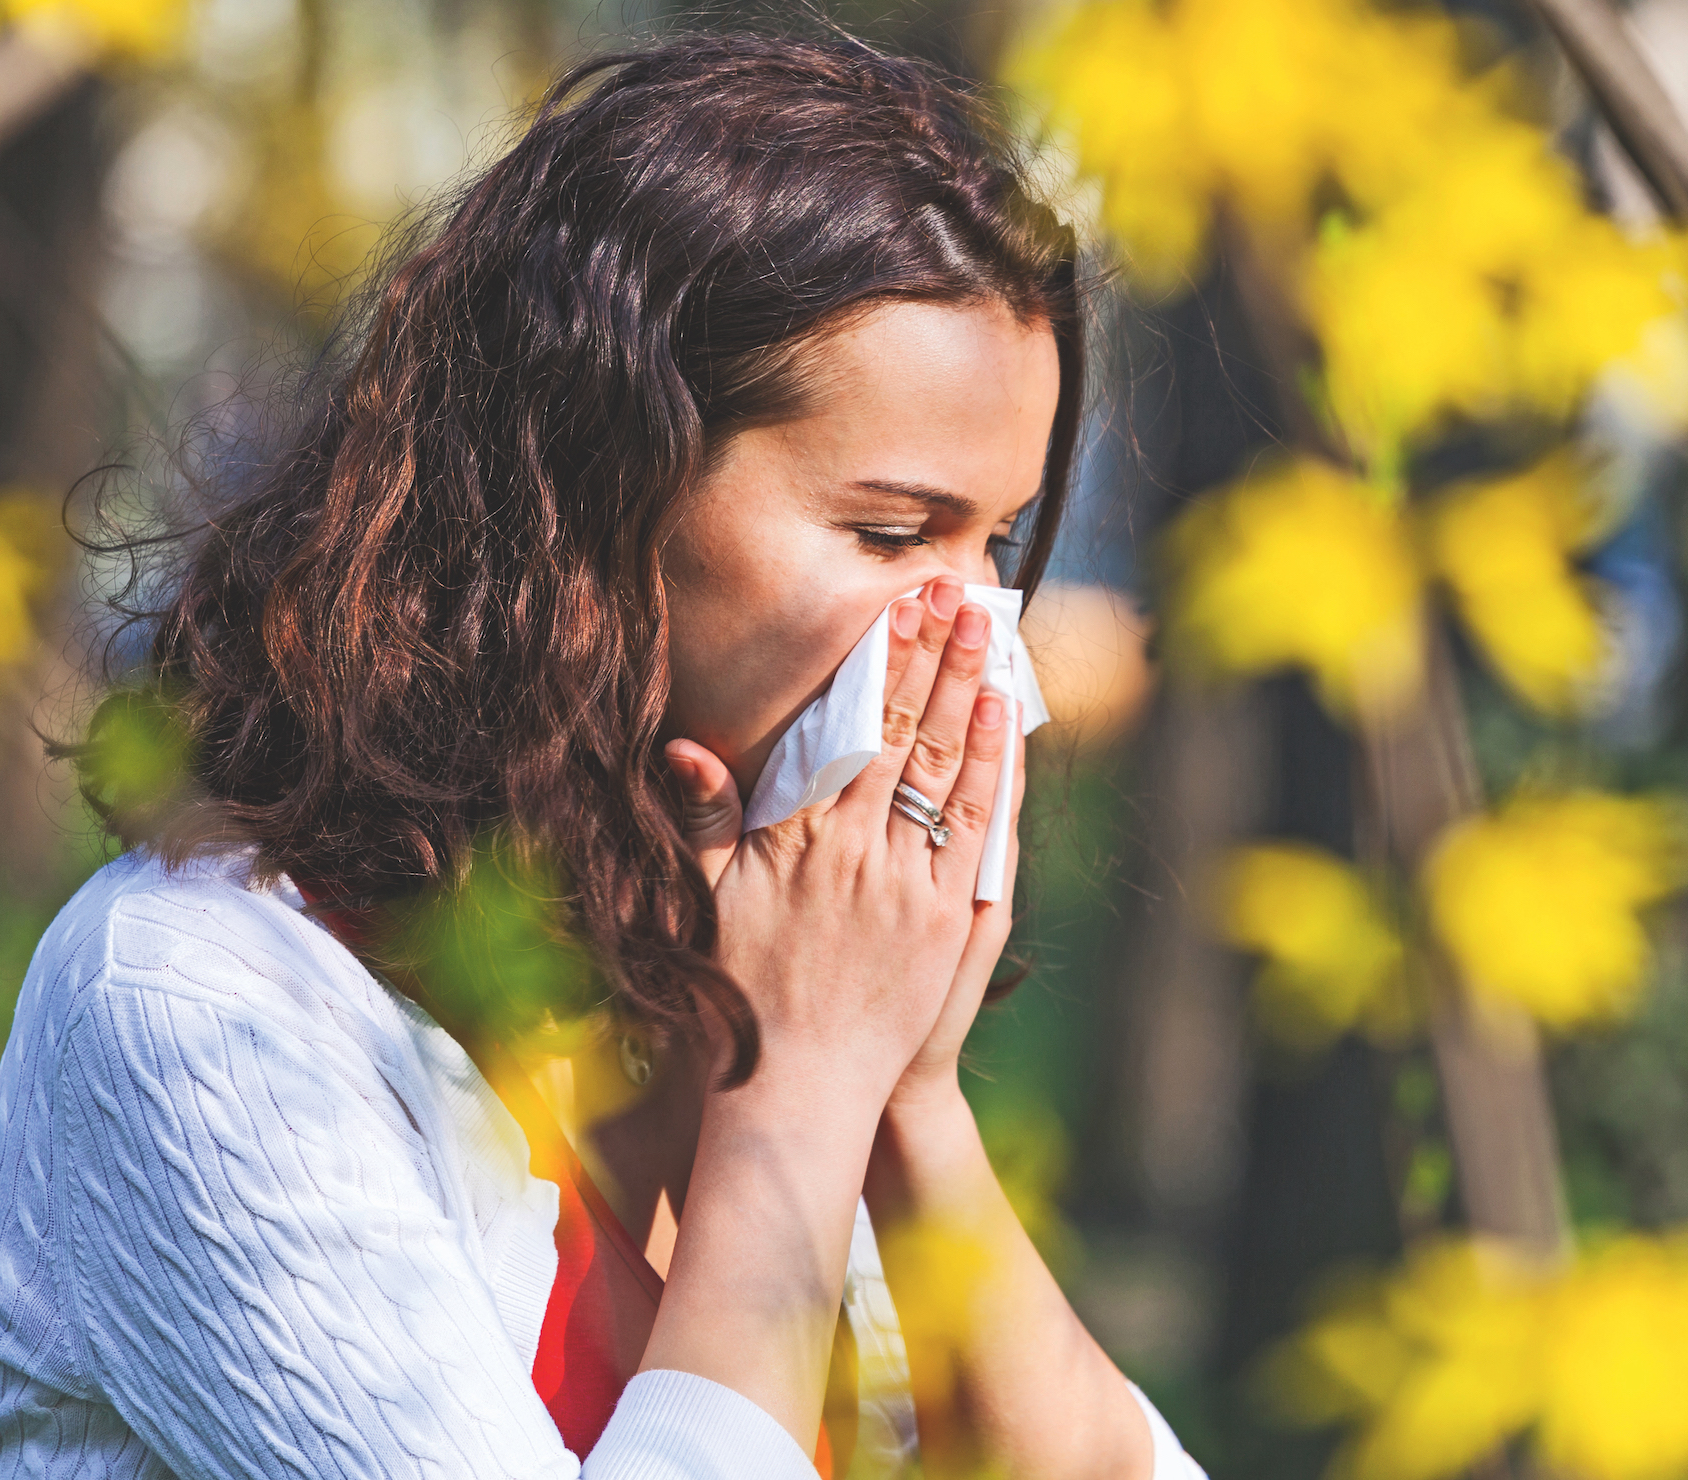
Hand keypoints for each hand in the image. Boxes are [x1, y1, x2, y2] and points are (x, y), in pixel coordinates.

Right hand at [661, 575, 1009, 1113]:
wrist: (799, 1091)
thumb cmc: (744, 996)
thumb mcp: (708, 903)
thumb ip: (705, 821)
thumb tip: (686, 749)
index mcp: (798, 840)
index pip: (848, 730)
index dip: (878, 663)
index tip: (898, 609)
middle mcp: (858, 853)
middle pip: (905, 733)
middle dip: (933, 657)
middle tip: (957, 595)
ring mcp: (910, 886)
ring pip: (947, 769)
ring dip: (970, 695)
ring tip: (986, 635)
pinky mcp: (950, 922)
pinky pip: (978, 829)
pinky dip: (992, 769)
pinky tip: (1001, 720)